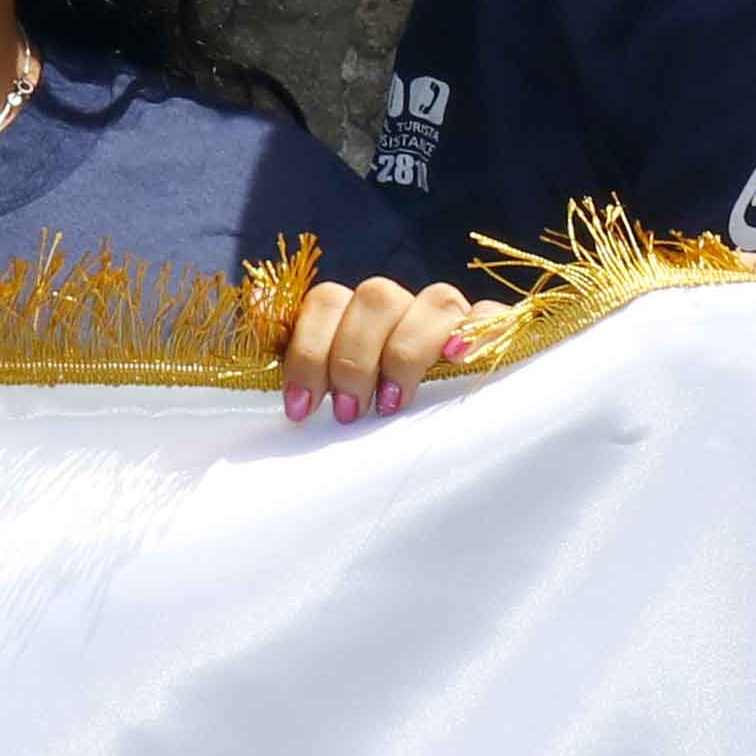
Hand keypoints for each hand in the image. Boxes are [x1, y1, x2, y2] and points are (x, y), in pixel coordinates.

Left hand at [280, 274, 491, 424]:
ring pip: (432, 300)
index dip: (308, 350)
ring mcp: (448, 319)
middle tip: (350, 413)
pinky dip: (478, 331)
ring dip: (406, 351)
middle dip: (353, 357)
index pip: (325, 301)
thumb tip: (261, 332)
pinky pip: (491, 316)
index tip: (300, 409)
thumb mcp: (330, 408)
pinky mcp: (493, 334)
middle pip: (374, 296)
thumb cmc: (373, 432)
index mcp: (353, 321)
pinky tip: (459, 357)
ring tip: (394, 404)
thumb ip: (303, 380)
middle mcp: (400, 311)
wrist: (446, 458)